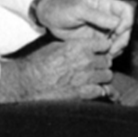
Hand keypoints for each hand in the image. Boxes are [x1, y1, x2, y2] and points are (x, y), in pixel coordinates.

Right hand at [0, 39, 115, 102]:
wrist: (30, 82)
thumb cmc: (39, 63)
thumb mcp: (56, 46)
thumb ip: (73, 45)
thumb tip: (82, 45)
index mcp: (79, 46)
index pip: (104, 44)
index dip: (103, 47)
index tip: (100, 51)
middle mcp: (86, 60)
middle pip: (107, 60)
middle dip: (103, 63)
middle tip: (96, 66)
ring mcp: (87, 77)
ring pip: (107, 75)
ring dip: (102, 77)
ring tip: (94, 78)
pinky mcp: (84, 93)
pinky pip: (103, 91)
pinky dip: (101, 91)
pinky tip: (96, 90)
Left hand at [34, 0, 134, 56]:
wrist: (50, 19)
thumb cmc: (62, 8)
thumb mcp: (79, 10)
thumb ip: (97, 16)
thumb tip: (117, 22)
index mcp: (105, 3)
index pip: (126, 10)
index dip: (127, 21)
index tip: (118, 31)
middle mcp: (108, 16)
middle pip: (126, 27)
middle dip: (123, 38)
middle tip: (113, 48)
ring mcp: (104, 28)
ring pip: (120, 38)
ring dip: (118, 47)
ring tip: (108, 54)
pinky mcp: (98, 39)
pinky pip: (110, 47)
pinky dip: (110, 53)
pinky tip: (104, 56)